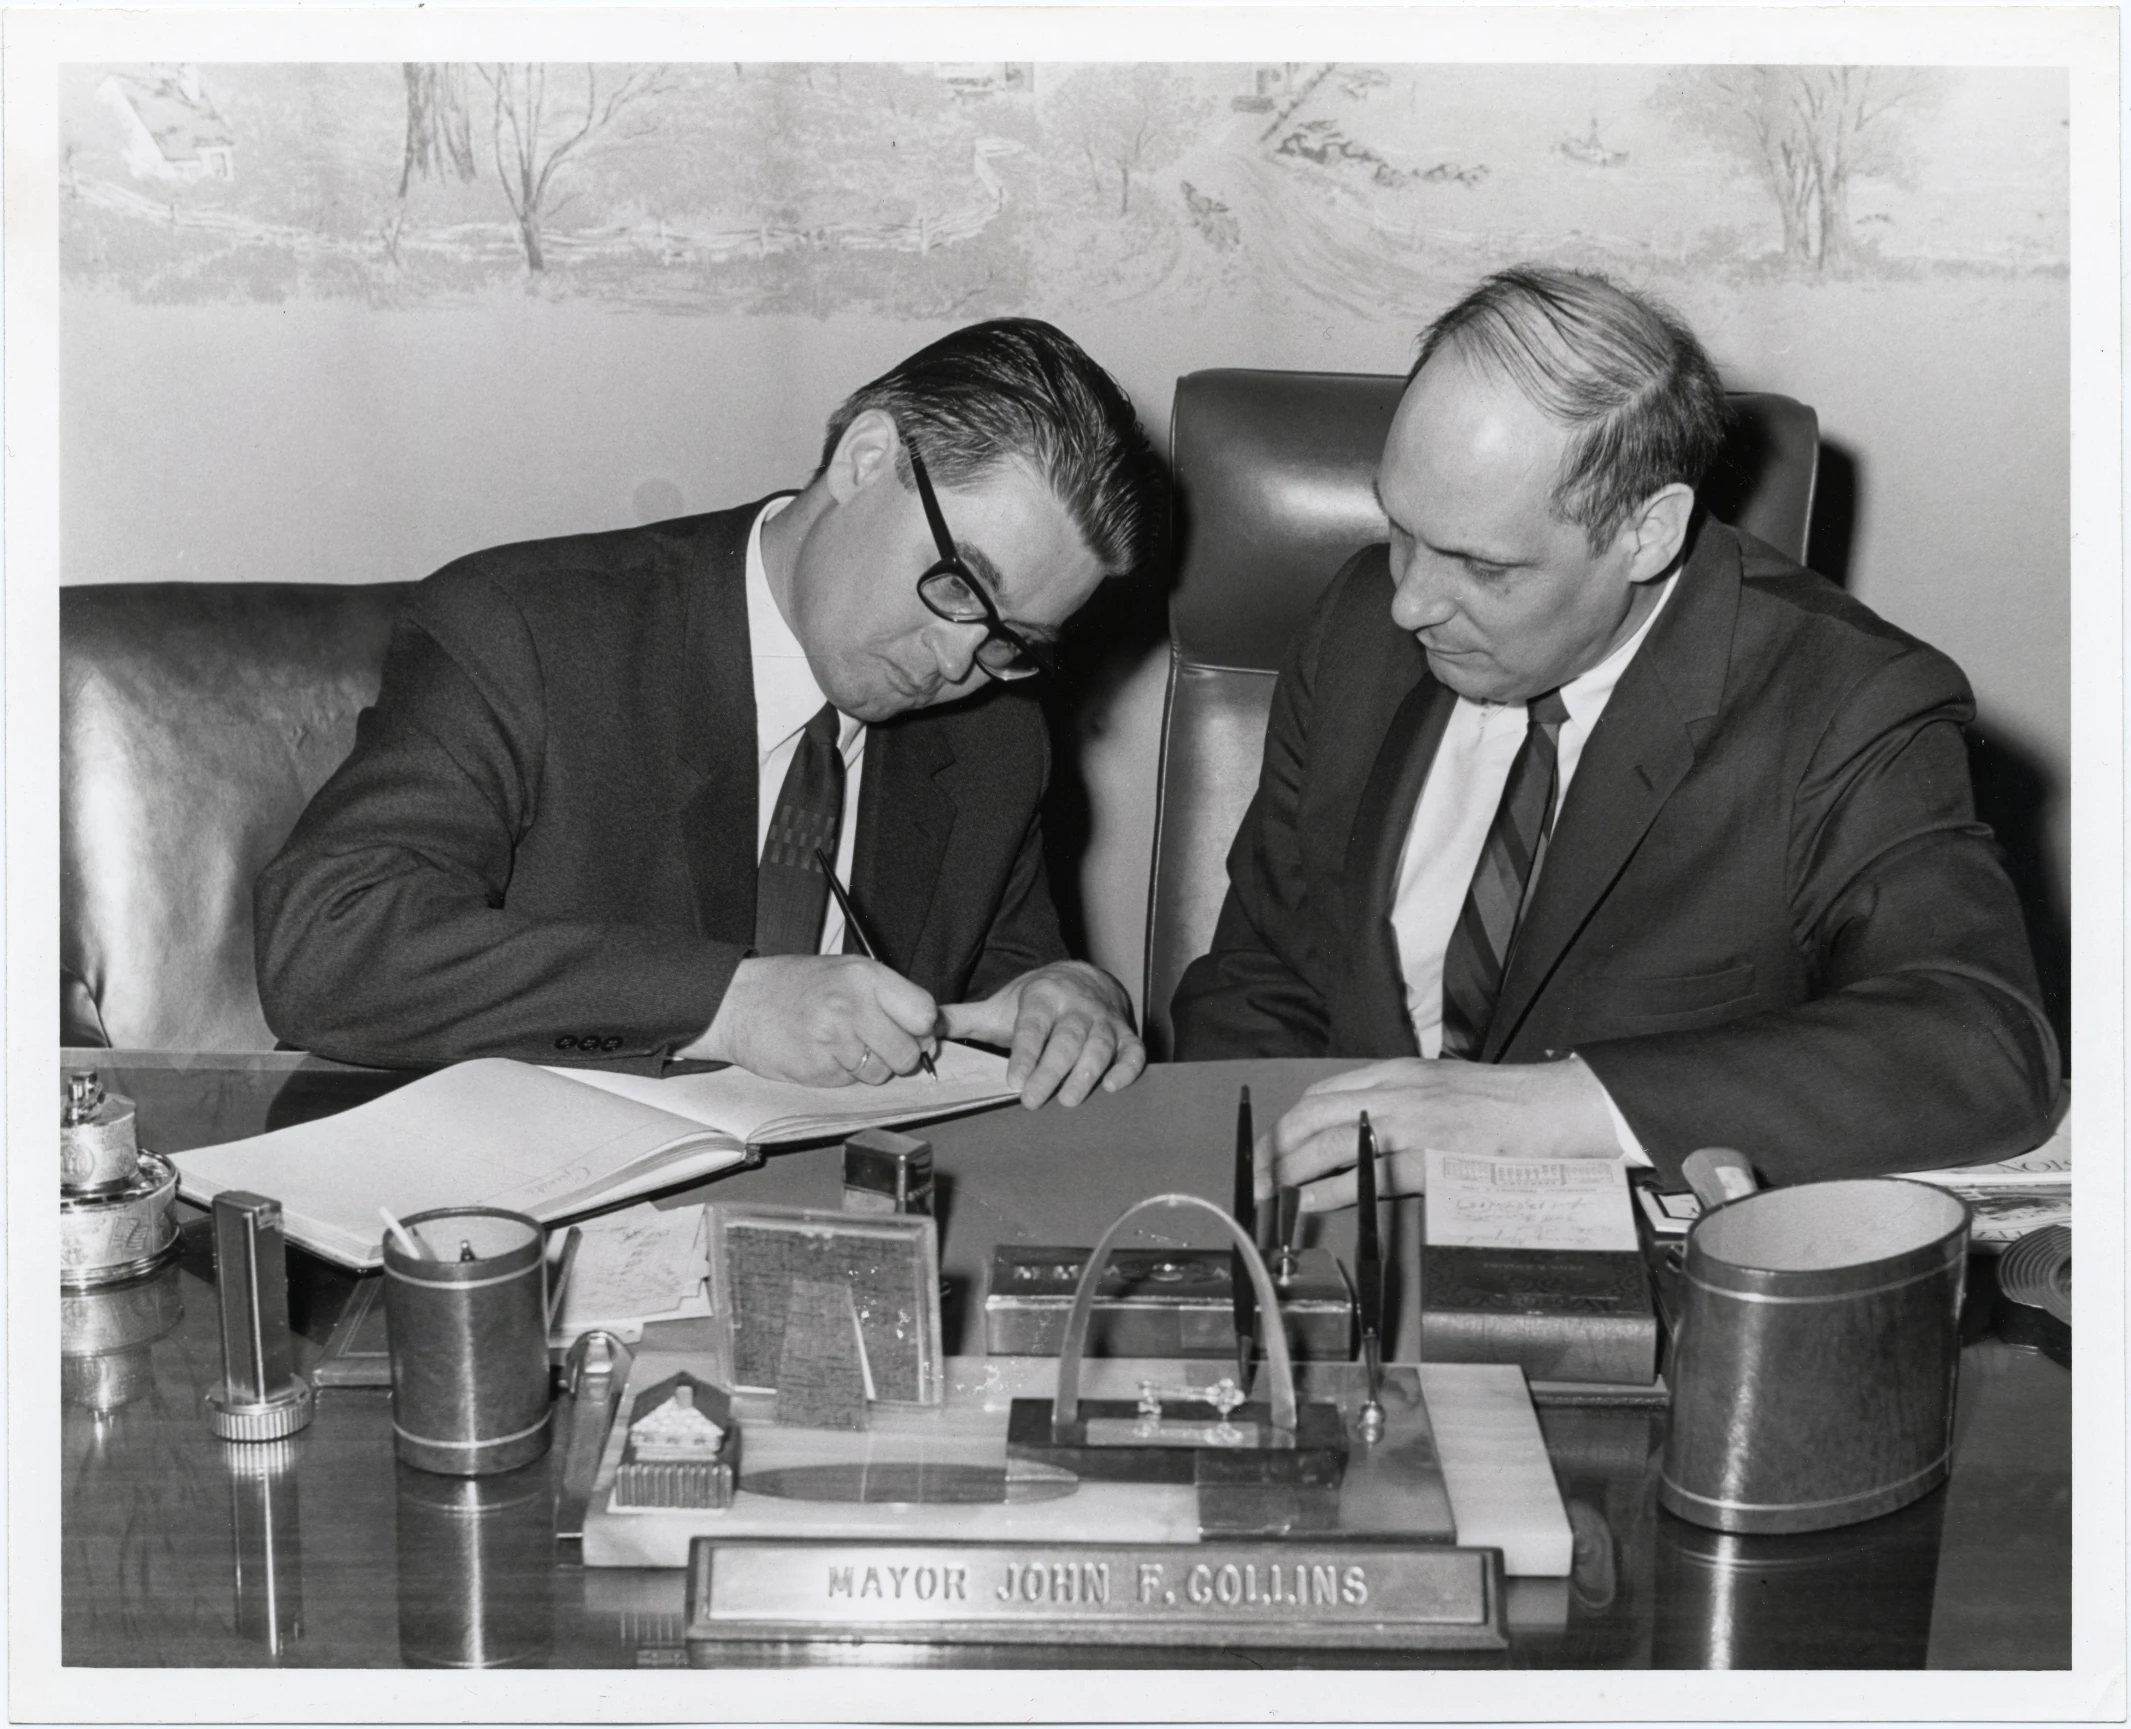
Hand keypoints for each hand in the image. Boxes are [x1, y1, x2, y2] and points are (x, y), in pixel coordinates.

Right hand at [687, 955, 939, 1086]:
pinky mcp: (818, 1068)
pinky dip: (842, 1073)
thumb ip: (891, 996)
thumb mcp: (847, 972)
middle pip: (907, 1053)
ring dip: (869, 1067)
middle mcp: (852, 1005)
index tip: (916, 1031)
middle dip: (899, 1056)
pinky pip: (850, 1082)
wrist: (738, 1002)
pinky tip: (823, 1052)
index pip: (924, 1013)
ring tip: (842, 1043)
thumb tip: (937, 1028)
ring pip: (881, 1073)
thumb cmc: (794, 986)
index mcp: (865, 976)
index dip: (924, 1029)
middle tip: (877, 1042)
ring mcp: (834, 1039)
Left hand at [941, 961, 1145, 1107]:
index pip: (1033, 1026)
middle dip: (1052, 1071)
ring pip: (1100, 1046)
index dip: (1025, 1053)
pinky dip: (1127, 1070)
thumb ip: (962, 1018)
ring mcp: (1105, 1022)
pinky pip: (1133, 1053)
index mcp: (1042, 997)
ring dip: (1087, 1073)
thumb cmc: (1037, 1002)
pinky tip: (1112, 1088)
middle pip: (1067, 1040)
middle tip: (1034, 1101)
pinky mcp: (1127, 1036)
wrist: (1084, 979)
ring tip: (1071, 1100)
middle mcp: (1077, 1007)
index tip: (1014, 1082)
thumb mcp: (999, 1006)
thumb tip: (921, 1028)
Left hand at [1262, 1055, 1619, 1211]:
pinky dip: (1330, 1189)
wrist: (1547, 1109)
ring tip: (1269, 1192)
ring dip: (1290, 1169)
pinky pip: (1366, 1175)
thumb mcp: (1437, 1088)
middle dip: (1275, 1147)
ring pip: (1330, 1142)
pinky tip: (1310, 1201)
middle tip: (1254, 1175)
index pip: (1322, 1095)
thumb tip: (1354, 1132)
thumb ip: (1394, 1102)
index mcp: (1395, 1073)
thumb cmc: (1498, 1104)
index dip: (1288, 1123)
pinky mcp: (1428, 1157)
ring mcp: (1410, 1124)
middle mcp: (1395, 1092)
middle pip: (1313, 1115)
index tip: (1270, 1146)